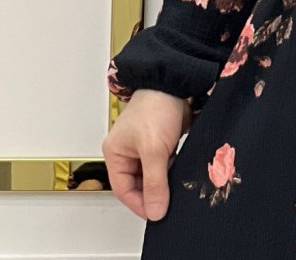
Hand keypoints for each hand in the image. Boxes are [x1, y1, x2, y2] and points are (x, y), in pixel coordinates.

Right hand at [102, 88, 192, 220]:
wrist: (176, 81)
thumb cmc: (157, 106)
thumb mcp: (154, 150)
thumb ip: (155, 183)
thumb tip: (155, 211)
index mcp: (115, 153)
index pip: (123, 189)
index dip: (139, 204)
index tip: (156, 214)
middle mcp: (127, 151)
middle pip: (137, 183)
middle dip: (152, 193)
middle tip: (168, 203)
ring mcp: (145, 146)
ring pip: (152, 175)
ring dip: (163, 182)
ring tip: (175, 189)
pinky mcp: (161, 141)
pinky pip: (164, 164)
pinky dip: (171, 170)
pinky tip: (180, 173)